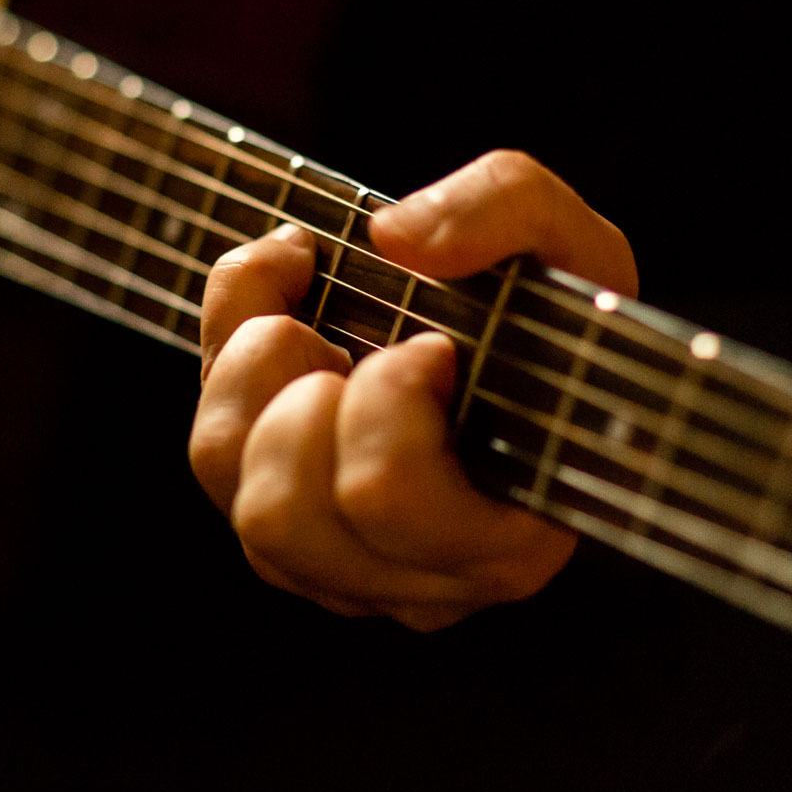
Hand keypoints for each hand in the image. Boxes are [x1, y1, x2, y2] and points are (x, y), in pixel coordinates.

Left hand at [190, 150, 636, 629]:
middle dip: (303, 394)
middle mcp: (419, 582)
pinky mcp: (290, 538)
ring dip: (256, 387)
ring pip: (239, 500)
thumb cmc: (563, 317)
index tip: (437, 345)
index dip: (384, 397)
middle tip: (372, 343)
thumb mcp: (571, 242)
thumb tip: (395, 238)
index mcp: (506, 539)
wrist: (539, 351)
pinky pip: (219, 463)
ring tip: (320, 334)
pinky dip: (233, 373)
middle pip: (281, 513)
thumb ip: (505, 209)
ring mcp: (345, 573)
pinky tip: (294, 329)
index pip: (382, 493)